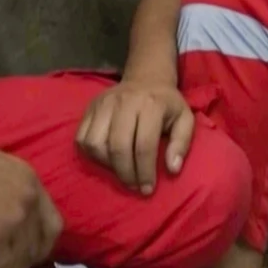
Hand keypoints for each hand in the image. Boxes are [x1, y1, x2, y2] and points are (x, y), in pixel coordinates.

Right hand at [76, 80, 194, 193]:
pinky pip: (82, 138)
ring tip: (121, 172)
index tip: (148, 189)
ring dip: (107, 165)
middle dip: (125, 173)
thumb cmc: (167, 104)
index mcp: (151, 105)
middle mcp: (124, 102)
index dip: (145, 171)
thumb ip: (182, 144)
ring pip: (95, 144)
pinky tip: (107, 160)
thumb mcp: (185, 119)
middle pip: (117, 146)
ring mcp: (103, 104)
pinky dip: (92, 155)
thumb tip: (172, 169)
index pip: (144, 145)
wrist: (146, 78)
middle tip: (134, 186)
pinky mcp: (90, 107)